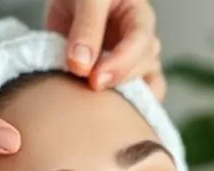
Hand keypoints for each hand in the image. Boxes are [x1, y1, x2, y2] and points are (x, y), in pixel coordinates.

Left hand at [46, 0, 165, 99]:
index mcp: (139, 18)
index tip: (95, 80)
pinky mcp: (117, 81)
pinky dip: (121, 110)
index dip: (120, 64)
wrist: (68, 0)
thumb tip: (81, 67)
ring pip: (145, 88)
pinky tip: (102, 117)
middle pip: (145, 68)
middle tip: (89, 88)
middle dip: (118, 81)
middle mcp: (142, 43)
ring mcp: (132, 64)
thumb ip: (86, 28)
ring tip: (98, 105)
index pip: (139, 44)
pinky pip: (130, 101)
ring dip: (124, 98)